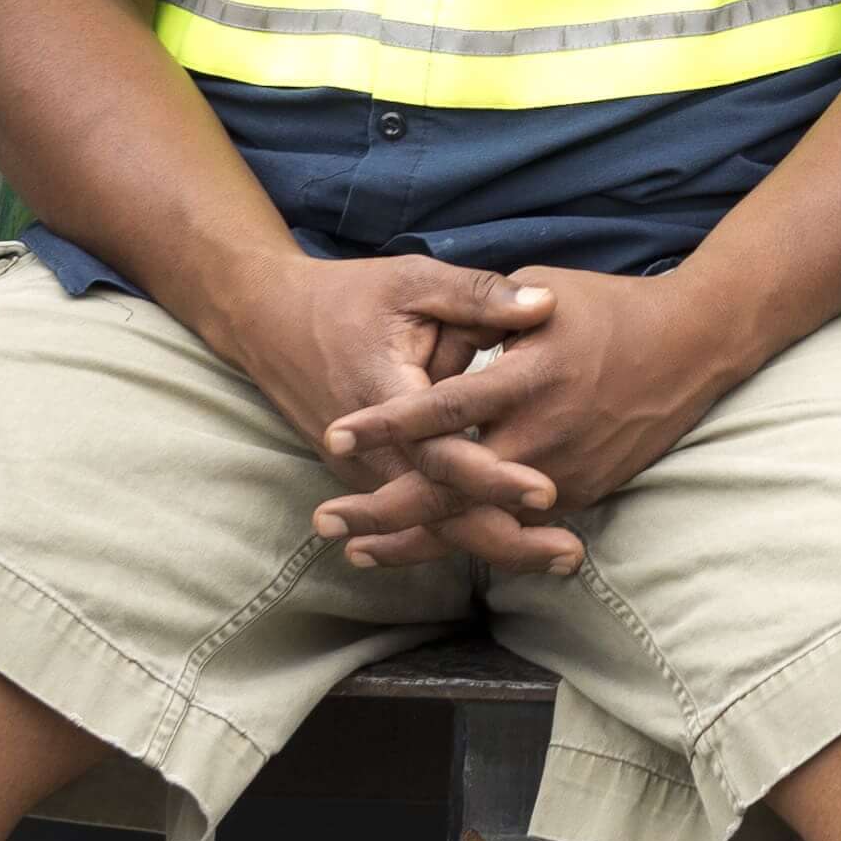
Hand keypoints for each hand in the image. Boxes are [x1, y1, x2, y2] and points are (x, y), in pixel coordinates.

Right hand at [215, 250, 583, 573]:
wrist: (270, 323)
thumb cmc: (349, 297)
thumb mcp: (413, 282)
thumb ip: (477, 296)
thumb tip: (545, 305)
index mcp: (386, 399)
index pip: (441, 455)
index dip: (491, 476)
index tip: (545, 490)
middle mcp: (374, 453)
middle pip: (441, 514)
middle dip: (506, 539)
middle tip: (570, 556)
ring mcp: (371, 472)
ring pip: (434, 524)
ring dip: (496, 543)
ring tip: (561, 558)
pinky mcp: (375, 478)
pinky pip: (425, 514)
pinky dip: (471, 530)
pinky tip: (525, 543)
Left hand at [312, 269, 759, 571]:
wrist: (693, 345)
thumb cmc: (609, 309)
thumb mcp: (544, 292)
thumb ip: (482, 315)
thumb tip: (431, 345)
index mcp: (532, 374)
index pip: (446, 407)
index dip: (389, 423)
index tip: (335, 432)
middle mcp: (546, 432)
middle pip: (453, 488)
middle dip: (385, 511)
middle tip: (327, 522)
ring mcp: (566, 470)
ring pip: (481, 521)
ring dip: (417, 540)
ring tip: (358, 548)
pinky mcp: (583, 493)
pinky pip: (513, 524)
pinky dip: (466, 535)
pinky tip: (422, 544)